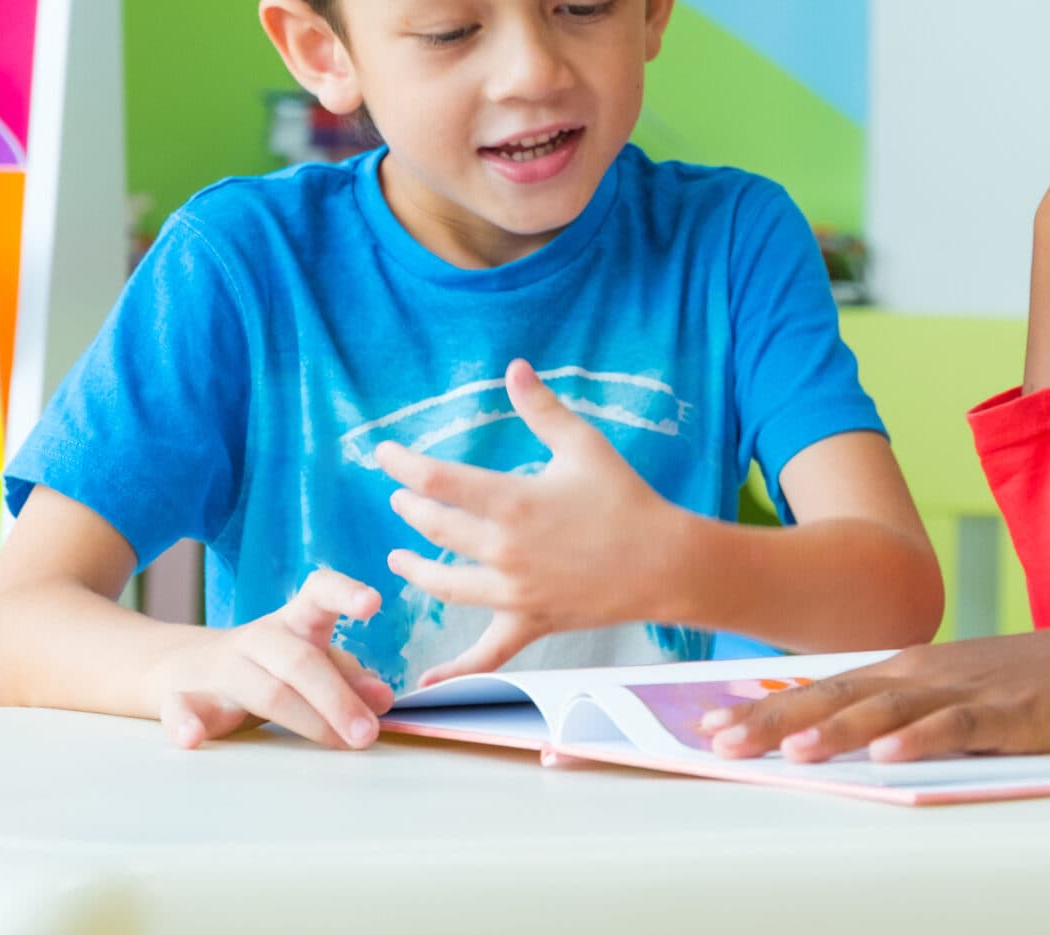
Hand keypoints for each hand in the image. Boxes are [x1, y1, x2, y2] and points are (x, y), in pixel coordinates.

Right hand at [146, 568, 395, 750]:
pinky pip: (181, 708)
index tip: (373, 603)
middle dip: (339, 698)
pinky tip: (191, 738)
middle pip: (301, 661)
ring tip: (342, 743)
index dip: (346, 593)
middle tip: (369, 732)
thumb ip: (348, 677)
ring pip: (265, 691)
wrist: (183, 670)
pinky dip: (184, 722)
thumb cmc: (269, 668)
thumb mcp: (313, 663)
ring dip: (307, 720)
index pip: (319, 593)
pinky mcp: (186, 700)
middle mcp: (258, 639)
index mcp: (293, 622)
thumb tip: (382, 699)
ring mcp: (222, 669)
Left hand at [380, 360, 682, 682]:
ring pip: (445, 584)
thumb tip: (514, 366)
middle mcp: (504, 550)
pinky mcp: (529, 622)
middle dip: (411, 509)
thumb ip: (542, 408)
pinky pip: (485, 654)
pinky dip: (454, 670)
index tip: (383, 455)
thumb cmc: (626, 499)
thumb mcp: (583, 445)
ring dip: (415, 570)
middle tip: (401, 497)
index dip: (403, 465)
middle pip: (435, 529)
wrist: (665, 562)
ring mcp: (514, 592)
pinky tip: (425, 682)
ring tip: (398, 560)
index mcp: (512, 502)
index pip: (437, 480)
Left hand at [696, 623, 1049, 762]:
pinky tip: (889, 755)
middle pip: (836, 696)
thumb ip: (901, 713)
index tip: (710, 725)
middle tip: (719, 740)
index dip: (764, 706)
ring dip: (836, 730)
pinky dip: (920, 741)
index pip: (821, 688)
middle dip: (774, 719)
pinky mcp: (1005, 714)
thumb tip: (838, 738)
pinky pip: (956, 729)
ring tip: (789, 751)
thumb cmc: (1029, 684)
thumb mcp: (952, 693)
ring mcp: (963, 691)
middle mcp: (923, 674)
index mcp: (906, 670)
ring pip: (886, 712)